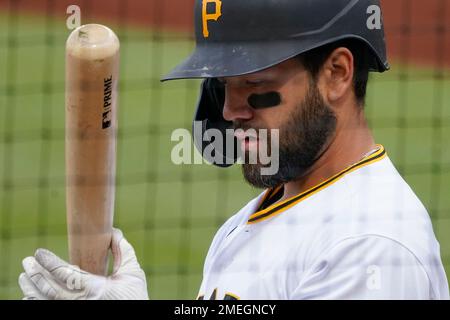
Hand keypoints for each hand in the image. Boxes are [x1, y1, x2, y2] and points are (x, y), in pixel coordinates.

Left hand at [19, 228, 148, 299]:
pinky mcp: (77, 312)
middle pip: (52, 290)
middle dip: (37, 275)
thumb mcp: (133, 273)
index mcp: (97, 289)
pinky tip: (30, 294)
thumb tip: (113, 232)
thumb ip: (122, 251)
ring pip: (48, 301)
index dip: (51, 263)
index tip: (39, 253)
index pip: (67, 275)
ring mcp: (79, 309)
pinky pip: (52, 308)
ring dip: (33, 288)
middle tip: (27, 262)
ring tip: (24, 276)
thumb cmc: (136, 296)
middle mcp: (84, 303)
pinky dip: (39, 301)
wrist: (137, 316)